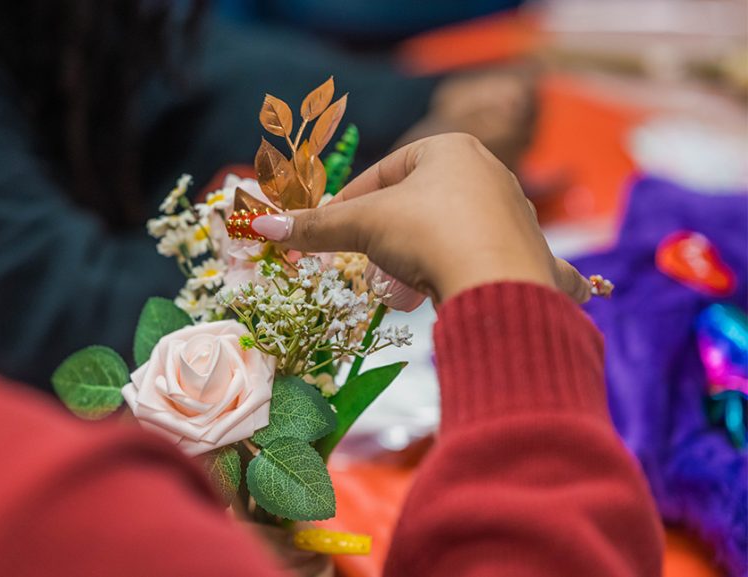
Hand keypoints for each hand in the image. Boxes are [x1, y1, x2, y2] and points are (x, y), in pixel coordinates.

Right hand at [249, 133, 589, 304]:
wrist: (495, 284)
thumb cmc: (428, 235)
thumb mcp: (363, 226)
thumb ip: (316, 226)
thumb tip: (260, 225)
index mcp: (450, 149)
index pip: (386, 170)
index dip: (351, 201)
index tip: (331, 231)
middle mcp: (491, 173)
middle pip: (422, 201)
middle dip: (390, 234)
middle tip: (368, 266)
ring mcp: (517, 215)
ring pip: (461, 230)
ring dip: (432, 253)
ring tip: (407, 288)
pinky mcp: (535, 256)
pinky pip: (522, 260)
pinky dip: (515, 270)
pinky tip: (519, 284)